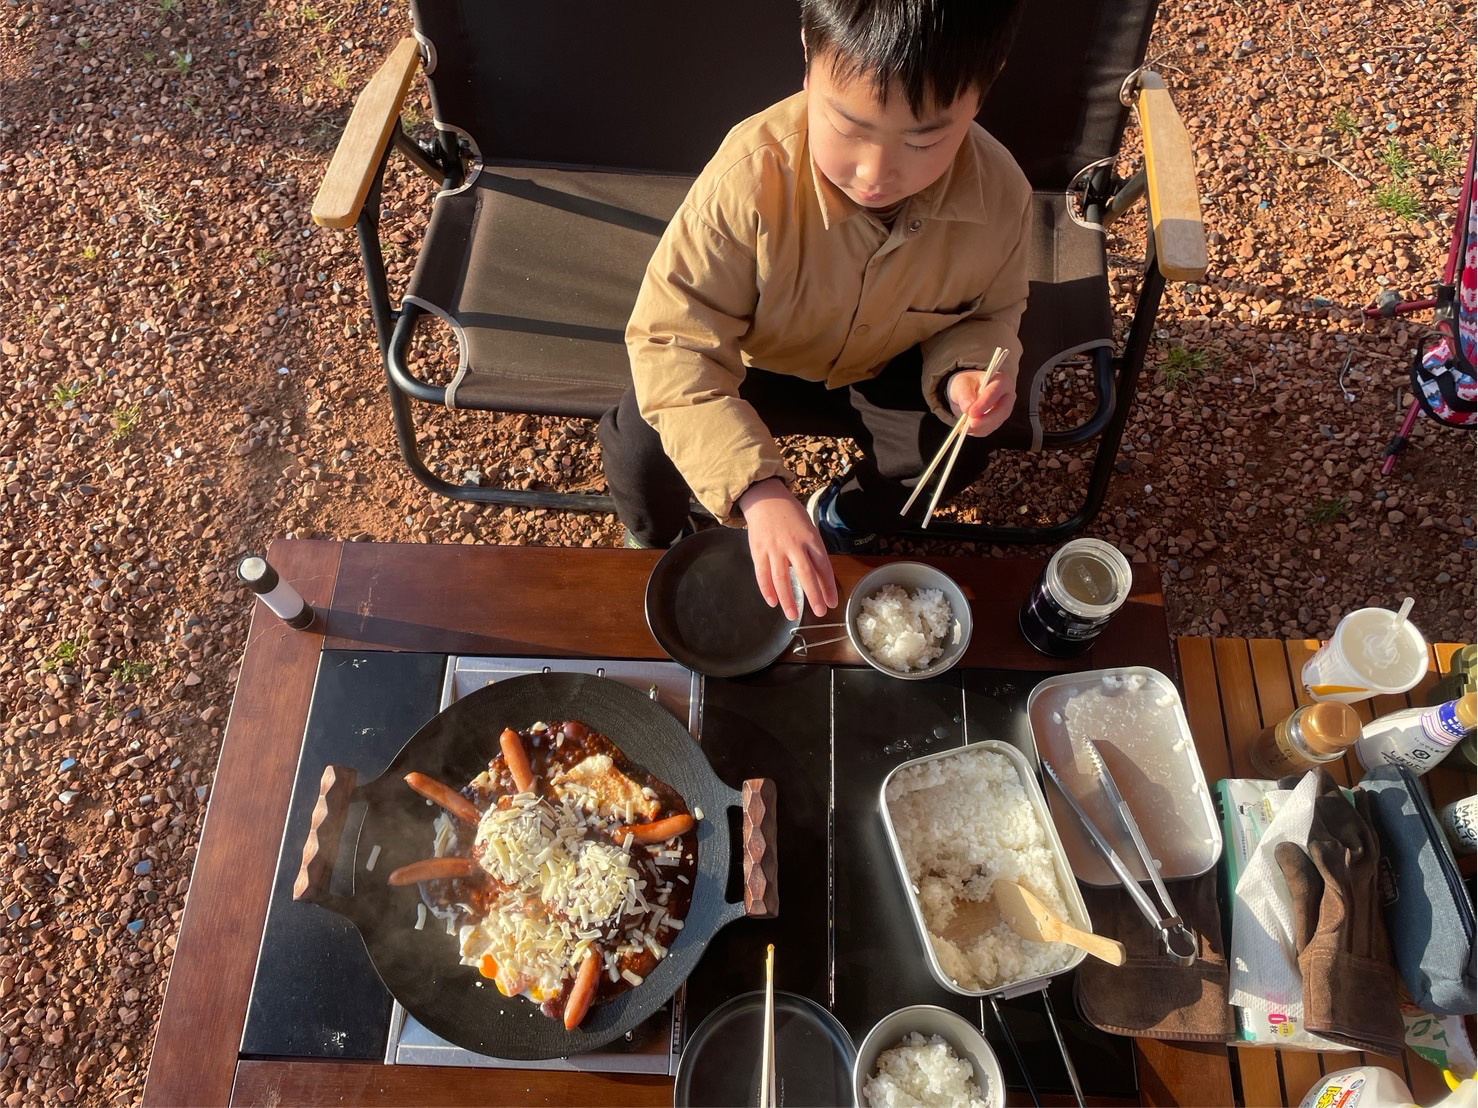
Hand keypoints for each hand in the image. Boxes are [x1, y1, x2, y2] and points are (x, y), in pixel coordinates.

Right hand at [736, 478, 837, 618]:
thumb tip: (819, 578)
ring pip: (782, 579)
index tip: (832, 602)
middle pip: (806, 574)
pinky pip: (763, 575)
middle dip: (814, 596)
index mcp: (810, 539)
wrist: (766, 498)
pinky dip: (767, 590)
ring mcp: (775, 549)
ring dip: (788, 599)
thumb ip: (812, 552)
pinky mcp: (759, 551)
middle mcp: (794, 545)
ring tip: (792, 615)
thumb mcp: (808, 528)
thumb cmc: (790, 515)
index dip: (828, 587)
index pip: (823, 566)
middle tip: (819, 612)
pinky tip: (773, 602)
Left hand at [946, 368, 1015, 436]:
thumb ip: (964, 394)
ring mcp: (1003, 411)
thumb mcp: (961, 384)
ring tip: (963, 427)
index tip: (971, 412)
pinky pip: (988, 430)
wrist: (967, 392)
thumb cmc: (967, 384)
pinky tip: (965, 428)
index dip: (984, 403)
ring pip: (995, 423)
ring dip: (979, 428)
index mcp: (1001, 381)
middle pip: (1001, 411)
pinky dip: (976, 431)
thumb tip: (968, 408)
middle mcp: (1007, 397)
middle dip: (985, 420)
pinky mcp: (997, 422)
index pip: (995, 392)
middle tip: (970, 425)